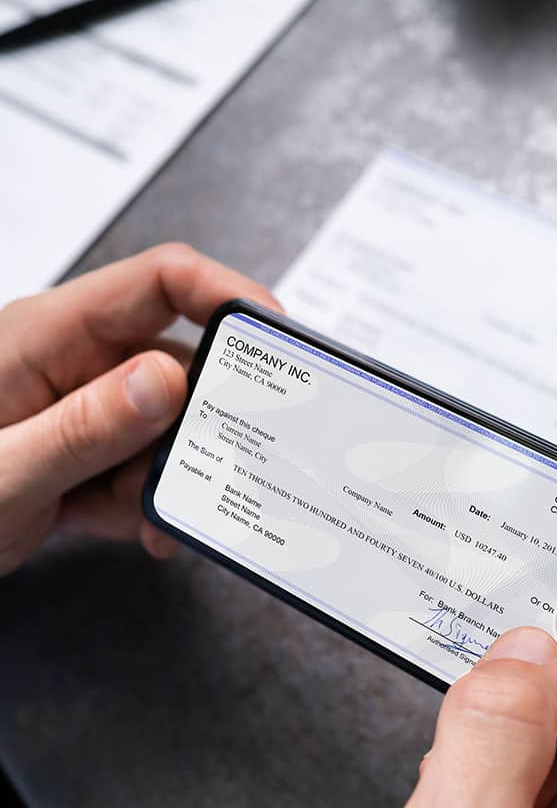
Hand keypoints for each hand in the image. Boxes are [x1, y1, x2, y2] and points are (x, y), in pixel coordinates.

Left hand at [0, 243, 281, 575]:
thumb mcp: (1, 473)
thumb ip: (84, 427)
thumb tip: (170, 379)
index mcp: (50, 334)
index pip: (161, 281)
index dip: (228, 295)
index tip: (279, 338)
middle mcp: (79, 359)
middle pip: (182, 364)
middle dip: (199, 426)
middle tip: (201, 469)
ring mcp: (90, 404)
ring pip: (174, 426)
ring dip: (166, 478)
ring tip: (124, 515)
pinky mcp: (96, 444)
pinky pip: (153, 462)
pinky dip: (152, 501)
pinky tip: (130, 526)